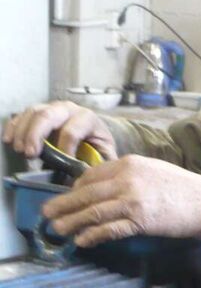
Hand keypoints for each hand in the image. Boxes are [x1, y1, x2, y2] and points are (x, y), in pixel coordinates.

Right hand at [2, 101, 116, 159]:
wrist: (94, 133)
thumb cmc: (97, 146)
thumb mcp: (104, 155)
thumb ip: (97, 165)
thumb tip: (86, 178)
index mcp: (88, 119)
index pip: (72, 131)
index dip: (64, 148)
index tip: (59, 164)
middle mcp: (70, 109)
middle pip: (49, 115)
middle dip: (36, 135)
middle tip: (29, 155)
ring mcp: (53, 109)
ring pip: (34, 112)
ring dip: (23, 131)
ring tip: (19, 151)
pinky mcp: (39, 113)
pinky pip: (23, 114)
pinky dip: (13, 126)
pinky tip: (9, 140)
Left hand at [43, 155, 200, 250]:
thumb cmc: (180, 186)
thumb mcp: (151, 169)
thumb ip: (128, 174)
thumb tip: (103, 186)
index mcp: (130, 163)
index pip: (92, 174)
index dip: (75, 188)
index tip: (67, 197)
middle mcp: (128, 179)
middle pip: (86, 193)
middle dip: (63, 205)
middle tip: (46, 214)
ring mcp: (133, 200)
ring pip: (92, 212)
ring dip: (71, 222)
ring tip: (57, 230)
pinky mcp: (139, 220)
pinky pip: (109, 229)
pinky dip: (92, 236)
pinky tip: (82, 241)